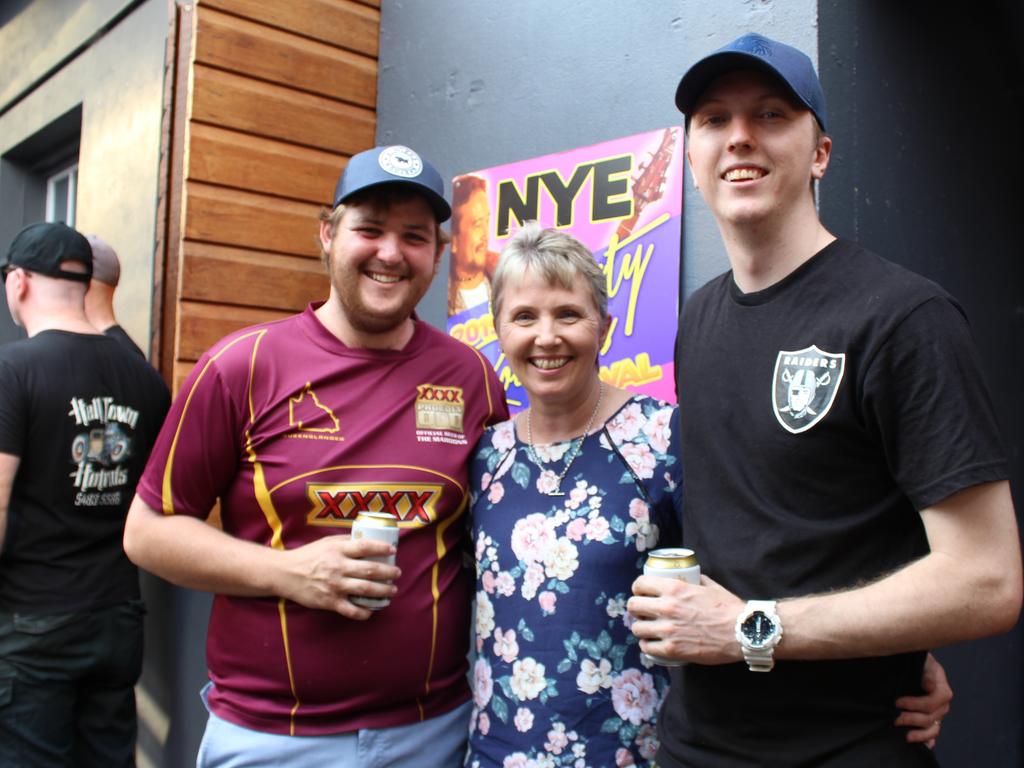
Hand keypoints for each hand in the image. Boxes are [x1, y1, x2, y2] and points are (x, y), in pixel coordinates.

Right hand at [278, 536, 400, 619]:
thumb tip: (367, 539)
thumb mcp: (327, 542)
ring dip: (383, 591)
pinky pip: (351, 610)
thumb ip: (346, 542)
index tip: (393, 550)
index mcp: (338, 550)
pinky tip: (372, 610)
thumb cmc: (309, 556)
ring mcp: (335, 586)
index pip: (365, 546)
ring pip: (365, 589)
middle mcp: (338, 567)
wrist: (285, 573)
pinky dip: (364, 612)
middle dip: (388, 572)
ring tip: (392, 590)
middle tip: (397, 573)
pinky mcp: (329, 602)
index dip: (381, 548)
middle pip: (370, 570)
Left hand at [627, 573, 744, 664]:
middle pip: (633, 606)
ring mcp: (668, 630)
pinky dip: (648, 646)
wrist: (743, 632)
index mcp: (674, 588)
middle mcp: (667, 607)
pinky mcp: (672, 650)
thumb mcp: (709, 586)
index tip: (641, 593)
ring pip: (637, 629)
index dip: (638, 589)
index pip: (640, 584)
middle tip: (644, 612)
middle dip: (637, 609)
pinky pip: (647, 648)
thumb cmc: (729, 608)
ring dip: (642, 629)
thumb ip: (695, 580)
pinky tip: (653, 644)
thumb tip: (690, 576)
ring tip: (649, 630)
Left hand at [894, 652, 952, 748]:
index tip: (897, 702)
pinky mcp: (932, 721)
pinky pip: (932, 734)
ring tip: (906, 736)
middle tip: (895, 718)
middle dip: (912, 719)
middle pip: (930, 717)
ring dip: (920, 734)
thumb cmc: (919, 662)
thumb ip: (927, 672)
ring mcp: (938, 715)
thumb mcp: (924, 661)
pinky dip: (927, 741)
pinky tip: (921, 745)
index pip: (932, 702)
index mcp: (942, 689)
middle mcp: (942, 705)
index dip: (915, 704)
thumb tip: (929, 686)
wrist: (915, 666)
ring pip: (933, 729)